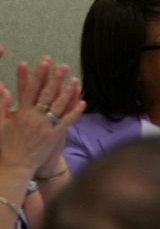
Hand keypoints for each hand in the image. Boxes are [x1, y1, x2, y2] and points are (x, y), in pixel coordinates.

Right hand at [2, 57, 84, 177]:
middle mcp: (34, 117)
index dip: (38, 74)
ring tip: (75, 80)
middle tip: (63, 65)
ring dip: (68, 92)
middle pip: (46, 94)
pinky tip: (83, 102)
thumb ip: (1, 105)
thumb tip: (3, 87)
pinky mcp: (54, 136)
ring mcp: (45, 126)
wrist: (14, 167)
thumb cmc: (6, 146)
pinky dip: (75, 111)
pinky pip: (67, 121)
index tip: (43, 62)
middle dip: (55, 78)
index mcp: (20, 113)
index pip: (30, 89)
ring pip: (59, 105)